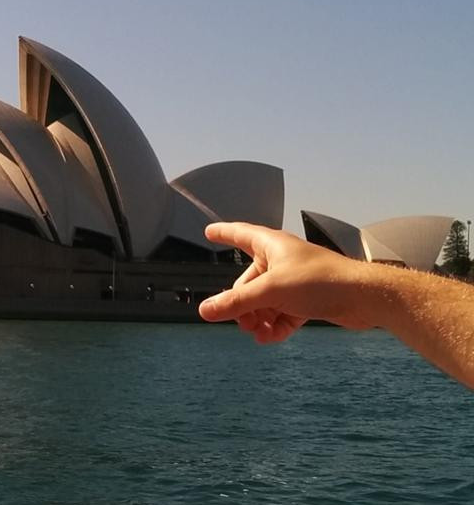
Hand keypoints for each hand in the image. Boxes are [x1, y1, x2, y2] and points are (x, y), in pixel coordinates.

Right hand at [199, 222, 373, 342]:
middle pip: (247, 283)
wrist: (364, 297)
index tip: (209, 232)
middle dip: (242, 305)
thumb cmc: (321, 281)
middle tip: (243, 322)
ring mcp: (293, 281)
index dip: (223, 233)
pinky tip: (271, 338)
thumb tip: (205, 310)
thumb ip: (236, 303)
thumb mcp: (271, 291)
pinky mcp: (306, 300)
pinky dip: (274, 326)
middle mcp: (281, 261)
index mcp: (271, 246)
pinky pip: (281, 314)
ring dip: (258, 320)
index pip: (240, 234)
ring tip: (259, 334)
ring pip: (263, 302)